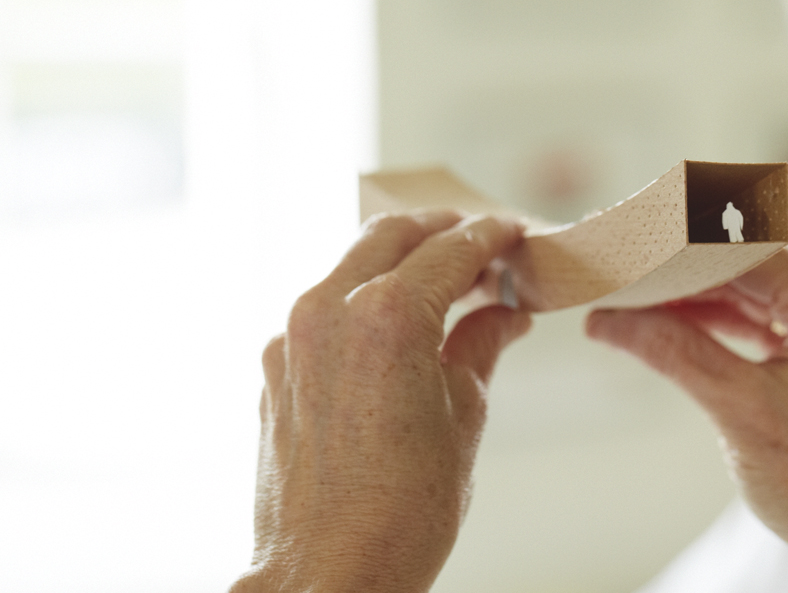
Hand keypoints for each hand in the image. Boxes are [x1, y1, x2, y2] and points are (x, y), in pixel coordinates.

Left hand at [232, 211, 529, 592]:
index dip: (491, 236)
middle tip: (483, 243)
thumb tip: (506, 316)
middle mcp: (328, 312)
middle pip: (392, 234)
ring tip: (448, 284)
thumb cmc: (401, 512)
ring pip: (352, 264)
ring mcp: (292, 338)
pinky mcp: (275, 368)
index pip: (450, 249)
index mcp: (386, 316)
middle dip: (442, 230)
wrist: (330, 576)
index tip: (513, 234)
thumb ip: (483, 345)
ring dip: (401, 261)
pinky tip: (400, 329)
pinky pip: (325, 309)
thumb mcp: (466, 416)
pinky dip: (366, 301)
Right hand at [587, 245, 787, 592]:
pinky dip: (699, 320)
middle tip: (616, 269)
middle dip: (675, 268)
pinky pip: (743, 318)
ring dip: (681, 294)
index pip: (743, 249)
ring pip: (736, 289)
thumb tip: (607, 319)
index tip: (626, 245)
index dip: (679, 245)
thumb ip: (674, 352)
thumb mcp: (739, 410)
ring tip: (622, 296)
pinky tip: (653, 321)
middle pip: (738, 262)